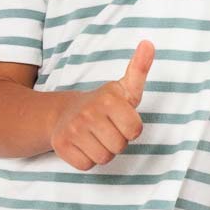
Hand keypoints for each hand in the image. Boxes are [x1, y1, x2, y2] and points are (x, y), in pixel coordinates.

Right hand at [50, 41, 152, 168]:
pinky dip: (86, 159)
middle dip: (117, 141)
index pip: (135, 131)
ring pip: (103, 158)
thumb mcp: (124, 87)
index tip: (121, 119)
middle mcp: (89, 113)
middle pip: (119, 146)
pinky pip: (86, 166)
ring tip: (96, 137)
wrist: (63, 113)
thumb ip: (139, 69)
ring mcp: (73, 129)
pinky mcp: (60, 146)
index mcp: (109, 99)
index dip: (131, 129)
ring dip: (102, 152)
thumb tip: (149, 43)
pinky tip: (83, 145)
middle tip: (106, 129)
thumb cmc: (103, 104)